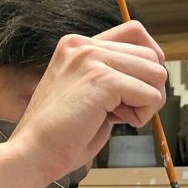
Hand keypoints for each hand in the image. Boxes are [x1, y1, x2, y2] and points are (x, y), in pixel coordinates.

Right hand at [10, 20, 166, 183]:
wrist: (32, 154)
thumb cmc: (58, 138)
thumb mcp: (86, 96)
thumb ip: (112, 80)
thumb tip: (151, 79)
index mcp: (77, 46)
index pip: (135, 32)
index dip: (149, 63)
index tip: (138, 91)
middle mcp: (83, 45)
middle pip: (150, 53)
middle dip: (148, 87)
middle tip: (122, 113)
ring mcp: (91, 59)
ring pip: (156, 72)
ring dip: (147, 102)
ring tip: (119, 118)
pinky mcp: (102, 80)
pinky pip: (150, 94)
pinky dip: (142, 115)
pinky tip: (118, 123)